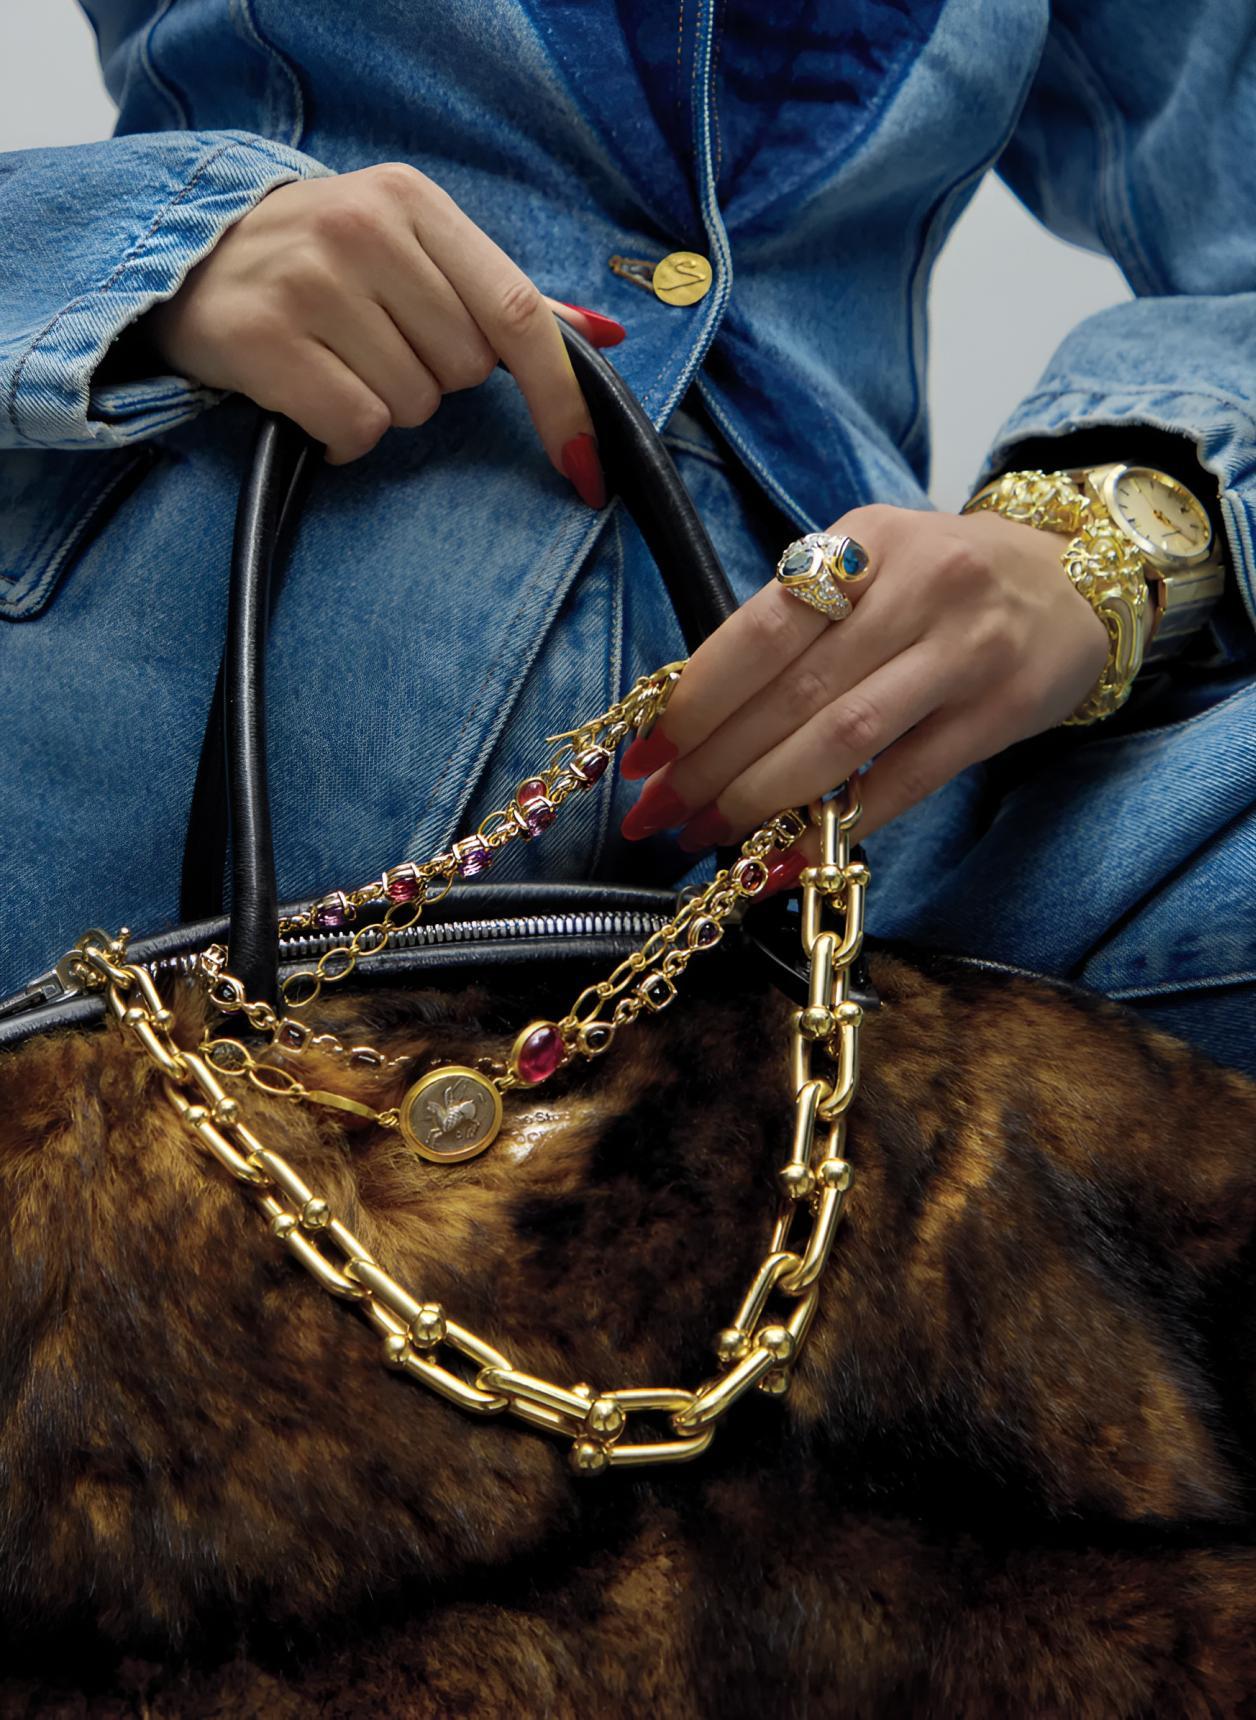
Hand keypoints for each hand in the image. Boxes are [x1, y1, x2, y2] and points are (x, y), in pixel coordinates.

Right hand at [140, 163, 623, 494]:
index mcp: (411, 200)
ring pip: (412, 406)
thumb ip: (499, 295)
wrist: (184, 258)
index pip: (516, 311)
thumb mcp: (409, 248)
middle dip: (432, 379)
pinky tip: (308, 400)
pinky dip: (341, 437)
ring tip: (335, 363)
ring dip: (383, 407)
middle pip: (463, 370)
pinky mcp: (263, 340)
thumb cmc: (318, 264)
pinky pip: (356, 430)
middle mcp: (363, 228)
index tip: (585, 466)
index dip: (560, 397)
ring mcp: (308, 281)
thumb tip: (604, 338)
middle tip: (375, 347)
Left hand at [618, 504, 1109, 880]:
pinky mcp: (1002, 711)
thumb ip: (796, 623)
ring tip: (713, 835)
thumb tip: (694, 717)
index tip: (645, 755)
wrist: (1077, 578)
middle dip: (713, 763)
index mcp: (867, 543)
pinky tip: (794, 853)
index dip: (695, 699)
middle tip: (662, 813)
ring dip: (766, 797)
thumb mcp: (871, 566)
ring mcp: (967, 650)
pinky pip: (908, 780)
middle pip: (794, 690)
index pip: (761, 628)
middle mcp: (920, 586)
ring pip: (846, 737)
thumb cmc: (942, 583)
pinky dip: (844, 822)